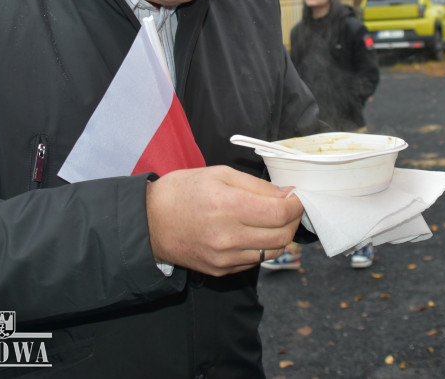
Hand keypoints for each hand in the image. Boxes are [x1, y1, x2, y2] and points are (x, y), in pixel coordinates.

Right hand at [145, 165, 302, 275]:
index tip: (296, 197)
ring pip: (272, 252)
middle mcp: (228, 237)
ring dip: (279, 235)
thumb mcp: (219, 174)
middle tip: (288, 208)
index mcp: (228, 207)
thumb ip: (257, 185)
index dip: (296, 205)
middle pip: (282, 236)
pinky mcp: (220, 271)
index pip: (280, 214)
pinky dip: (261, 247)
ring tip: (271, 220)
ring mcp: (224, 258)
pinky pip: (254, 261)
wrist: (148, 223)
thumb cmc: (182, 191)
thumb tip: (287, 194)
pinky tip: (251, 233)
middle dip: (292, 220)